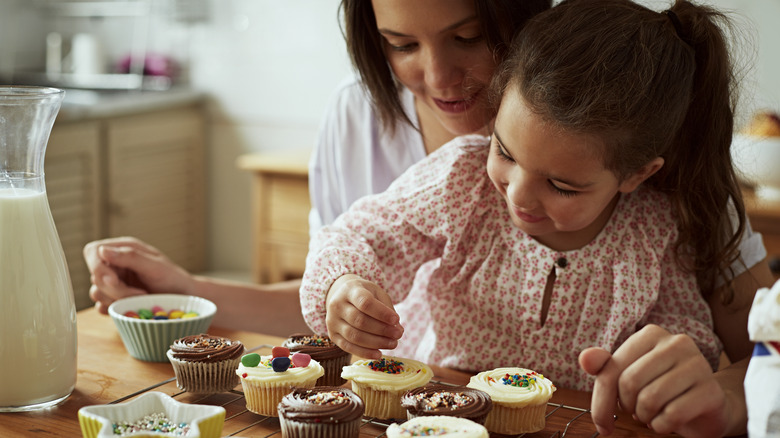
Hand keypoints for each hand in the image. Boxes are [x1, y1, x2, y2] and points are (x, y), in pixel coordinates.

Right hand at [83, 237, 193, 313]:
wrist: (183, 298)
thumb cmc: (173, 278)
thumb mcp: (155, 266)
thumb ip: (130, 257)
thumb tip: (102, 251)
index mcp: (122, 248)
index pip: (92, 252)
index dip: (98, 268)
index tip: (114, 281)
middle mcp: (114, 263)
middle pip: (95, 276)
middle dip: (115, 289)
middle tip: (139, 293)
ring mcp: (113, 281)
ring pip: (96, 292)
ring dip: (117, 299)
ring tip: (141, 298)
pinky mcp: (114, 298)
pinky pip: (100, 306)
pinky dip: (114, 309)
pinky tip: (131, 306)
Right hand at [325, 274, 403, 358]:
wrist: (342, 296)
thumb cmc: (364, 294)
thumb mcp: (376, 293)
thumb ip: (387, 309)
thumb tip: (398, 330)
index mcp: (350, 290)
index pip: (365, 302)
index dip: (381, 313)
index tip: (396, 319)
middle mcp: (337, 305)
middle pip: (359, 320)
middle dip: (382, 330)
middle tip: (398, 335)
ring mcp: (332, 321)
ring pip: (354, 336)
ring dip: (376, 343)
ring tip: (393, 344)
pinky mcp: (332, 335)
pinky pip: (348, 347)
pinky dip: (364, 353)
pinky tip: (378, 354)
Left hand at [579, 324, 727, 436]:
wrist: (707, 406)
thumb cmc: (660, 387)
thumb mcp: (627, 375)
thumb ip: (604, 367)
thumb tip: (585, 358)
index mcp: (651, 334)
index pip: (612, 368)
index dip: (601, 401)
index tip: (602, 423)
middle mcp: (676, 342)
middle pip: (629, 383)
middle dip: (627, 407)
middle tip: (636, 411)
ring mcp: (698, 364)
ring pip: (650, 399)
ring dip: (645, 416)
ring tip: (652, 414)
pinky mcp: (711, 391)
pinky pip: (672, 415)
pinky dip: (662, 426)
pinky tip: (667, 421)